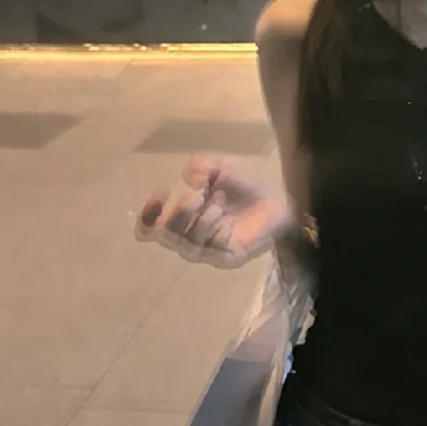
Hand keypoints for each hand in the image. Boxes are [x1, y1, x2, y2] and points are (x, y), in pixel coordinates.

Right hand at [135, 157, 295, 268]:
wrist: (278, 202)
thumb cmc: (245, 187)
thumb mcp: (222, 169)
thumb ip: (203, 166)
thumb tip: (187, 174)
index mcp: (182, 218)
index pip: (149, 228)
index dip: (148, 215)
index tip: (161, 192)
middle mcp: (189, 237)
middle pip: (165, 236)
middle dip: (179, 214)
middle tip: (197, 195)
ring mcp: (207, 251)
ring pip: (187, 244)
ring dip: (200, 220)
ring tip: (217, 202)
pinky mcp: (226, 258)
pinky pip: (211, 249)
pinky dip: (217, 231)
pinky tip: (227, 220)